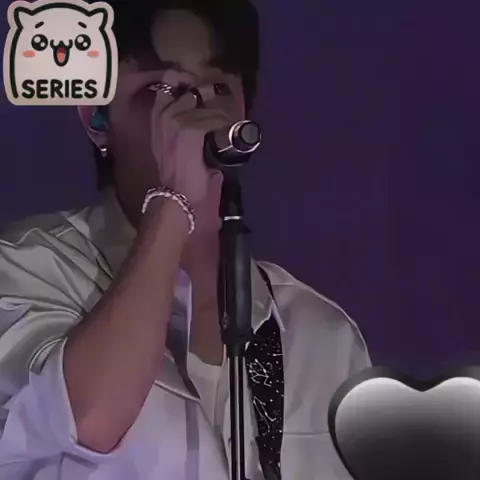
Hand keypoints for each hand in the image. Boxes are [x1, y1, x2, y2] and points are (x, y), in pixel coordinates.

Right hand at [150, 84, 232, 205]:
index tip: (203, 86)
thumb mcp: (170, 143)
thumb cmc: (176, 174)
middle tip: (223, 105)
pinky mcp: (192, 129)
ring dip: (222, 113)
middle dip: (211, 94)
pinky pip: (215, 119)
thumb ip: (182, 125)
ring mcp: (177, 120)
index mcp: (156, 115)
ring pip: (207, 105)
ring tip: (230, 123)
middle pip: (193, 88)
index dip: (188, 77)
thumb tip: (205, 116)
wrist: (175, 194)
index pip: (170, 79)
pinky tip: (230, 131)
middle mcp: (164, 113)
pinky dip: (226, 125)